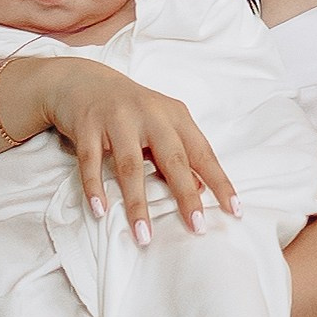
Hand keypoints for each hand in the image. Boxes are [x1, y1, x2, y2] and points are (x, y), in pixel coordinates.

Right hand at [34, 58, 238, 243]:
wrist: (83, 81)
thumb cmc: (130, 109)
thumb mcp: (160, 125)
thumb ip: (179, 153)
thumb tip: (200, 189)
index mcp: (174, 115)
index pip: (202, 152)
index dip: (219, 181)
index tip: (234, 210)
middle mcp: (149, 114)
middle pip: (172, 158)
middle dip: (186, 194)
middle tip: (197, 226)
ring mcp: (117, 119)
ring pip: (131, 165)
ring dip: (138, 203)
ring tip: (144, 235)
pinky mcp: (88, 126)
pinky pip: (92, 161)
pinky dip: (95, 187)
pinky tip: (100, 210)